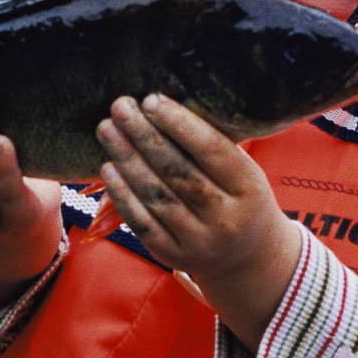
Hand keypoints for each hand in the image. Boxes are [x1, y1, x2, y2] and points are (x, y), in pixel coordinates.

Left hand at [96, 93, 301, 346]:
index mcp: (249, 188)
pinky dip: (122, 195)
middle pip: (178, 172)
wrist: (248, 257)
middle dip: (145, 136)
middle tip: (120, 107)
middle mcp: (226, 218)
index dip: (179, 124)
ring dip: (128, 160)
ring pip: (157, 197)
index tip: (151, 99)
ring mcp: (199, 241)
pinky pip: (143, 223)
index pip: (212, 150)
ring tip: (108, 131)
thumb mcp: (244, 172)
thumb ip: (213, 146)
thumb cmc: (241, 199)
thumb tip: (163, 105)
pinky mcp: (175, 256)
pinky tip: (109, 168)